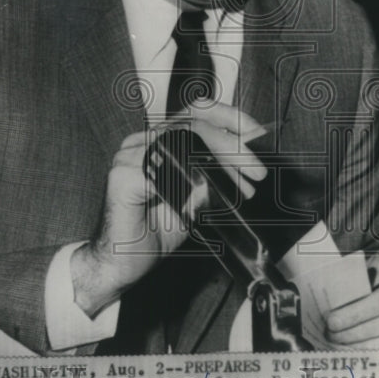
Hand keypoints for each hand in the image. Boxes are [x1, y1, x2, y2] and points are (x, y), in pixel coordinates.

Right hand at [71, 102, 266, 316]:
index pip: (194, 112)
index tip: (255, 132)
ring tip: (243, 187)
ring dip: (220, 164)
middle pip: (192, 125)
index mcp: (157, 141)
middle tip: (257, 169)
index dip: (228, 117)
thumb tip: (249, 163)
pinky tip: (206, 201)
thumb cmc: (154, 233)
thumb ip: (216, 177)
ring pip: (182, 144)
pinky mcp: (123, 176)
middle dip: (232, 145)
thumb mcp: (196, 200)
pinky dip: (192, 187)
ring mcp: (128, 156)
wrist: (121, 265)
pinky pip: (165, 173)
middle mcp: (140, 142)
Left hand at [324, 251, 378, 348]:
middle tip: (332, 324)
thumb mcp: (362, 266)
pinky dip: (376, 344)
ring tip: (338, 337)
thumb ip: (350, 275)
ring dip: (363, 332)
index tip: (339, 294)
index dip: (364, 279)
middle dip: (357, 313)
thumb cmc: (368, 277)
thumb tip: (331, 295)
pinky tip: (355, 346)